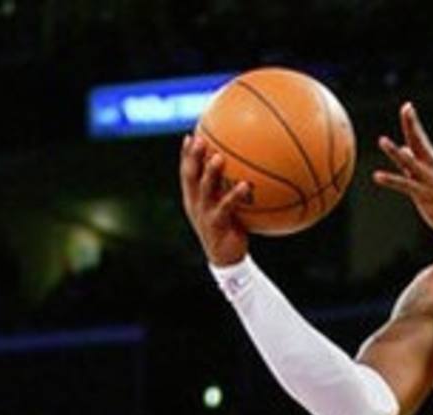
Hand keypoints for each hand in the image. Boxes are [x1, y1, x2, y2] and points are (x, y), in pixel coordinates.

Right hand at [180, 133, 250, 266]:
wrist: (227, 260)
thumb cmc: (230, 231)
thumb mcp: (227, 209)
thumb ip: (228, 191)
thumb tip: (246, 171)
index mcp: (194, 199)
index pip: (186, 173)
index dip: (186, 155)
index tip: (191, 135)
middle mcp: (195, 204)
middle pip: (189, 175)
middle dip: (193, 156)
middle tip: (199, 138)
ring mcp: (203, 214)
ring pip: (204, 189)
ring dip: (210, 172)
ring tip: (218, 157)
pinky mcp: (216, 225)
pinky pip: (226, 206)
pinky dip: (235, 195)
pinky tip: (246, 185)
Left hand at [374, 102, 432, 236]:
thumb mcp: (429, 178)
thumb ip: (413, 164)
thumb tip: (404, 149)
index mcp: (431, 162)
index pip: (420, 139)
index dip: (412, 124)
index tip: (407, 107)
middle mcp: (430, 168)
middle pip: (418, 143)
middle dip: (411, 126)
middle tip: (406, 109)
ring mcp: (427, 180)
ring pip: (409, 163)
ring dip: (395, 152)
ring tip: (382, 141)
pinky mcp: (423, 195)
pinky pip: (404, 185)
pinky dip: (391, 180)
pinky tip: (378, 176)